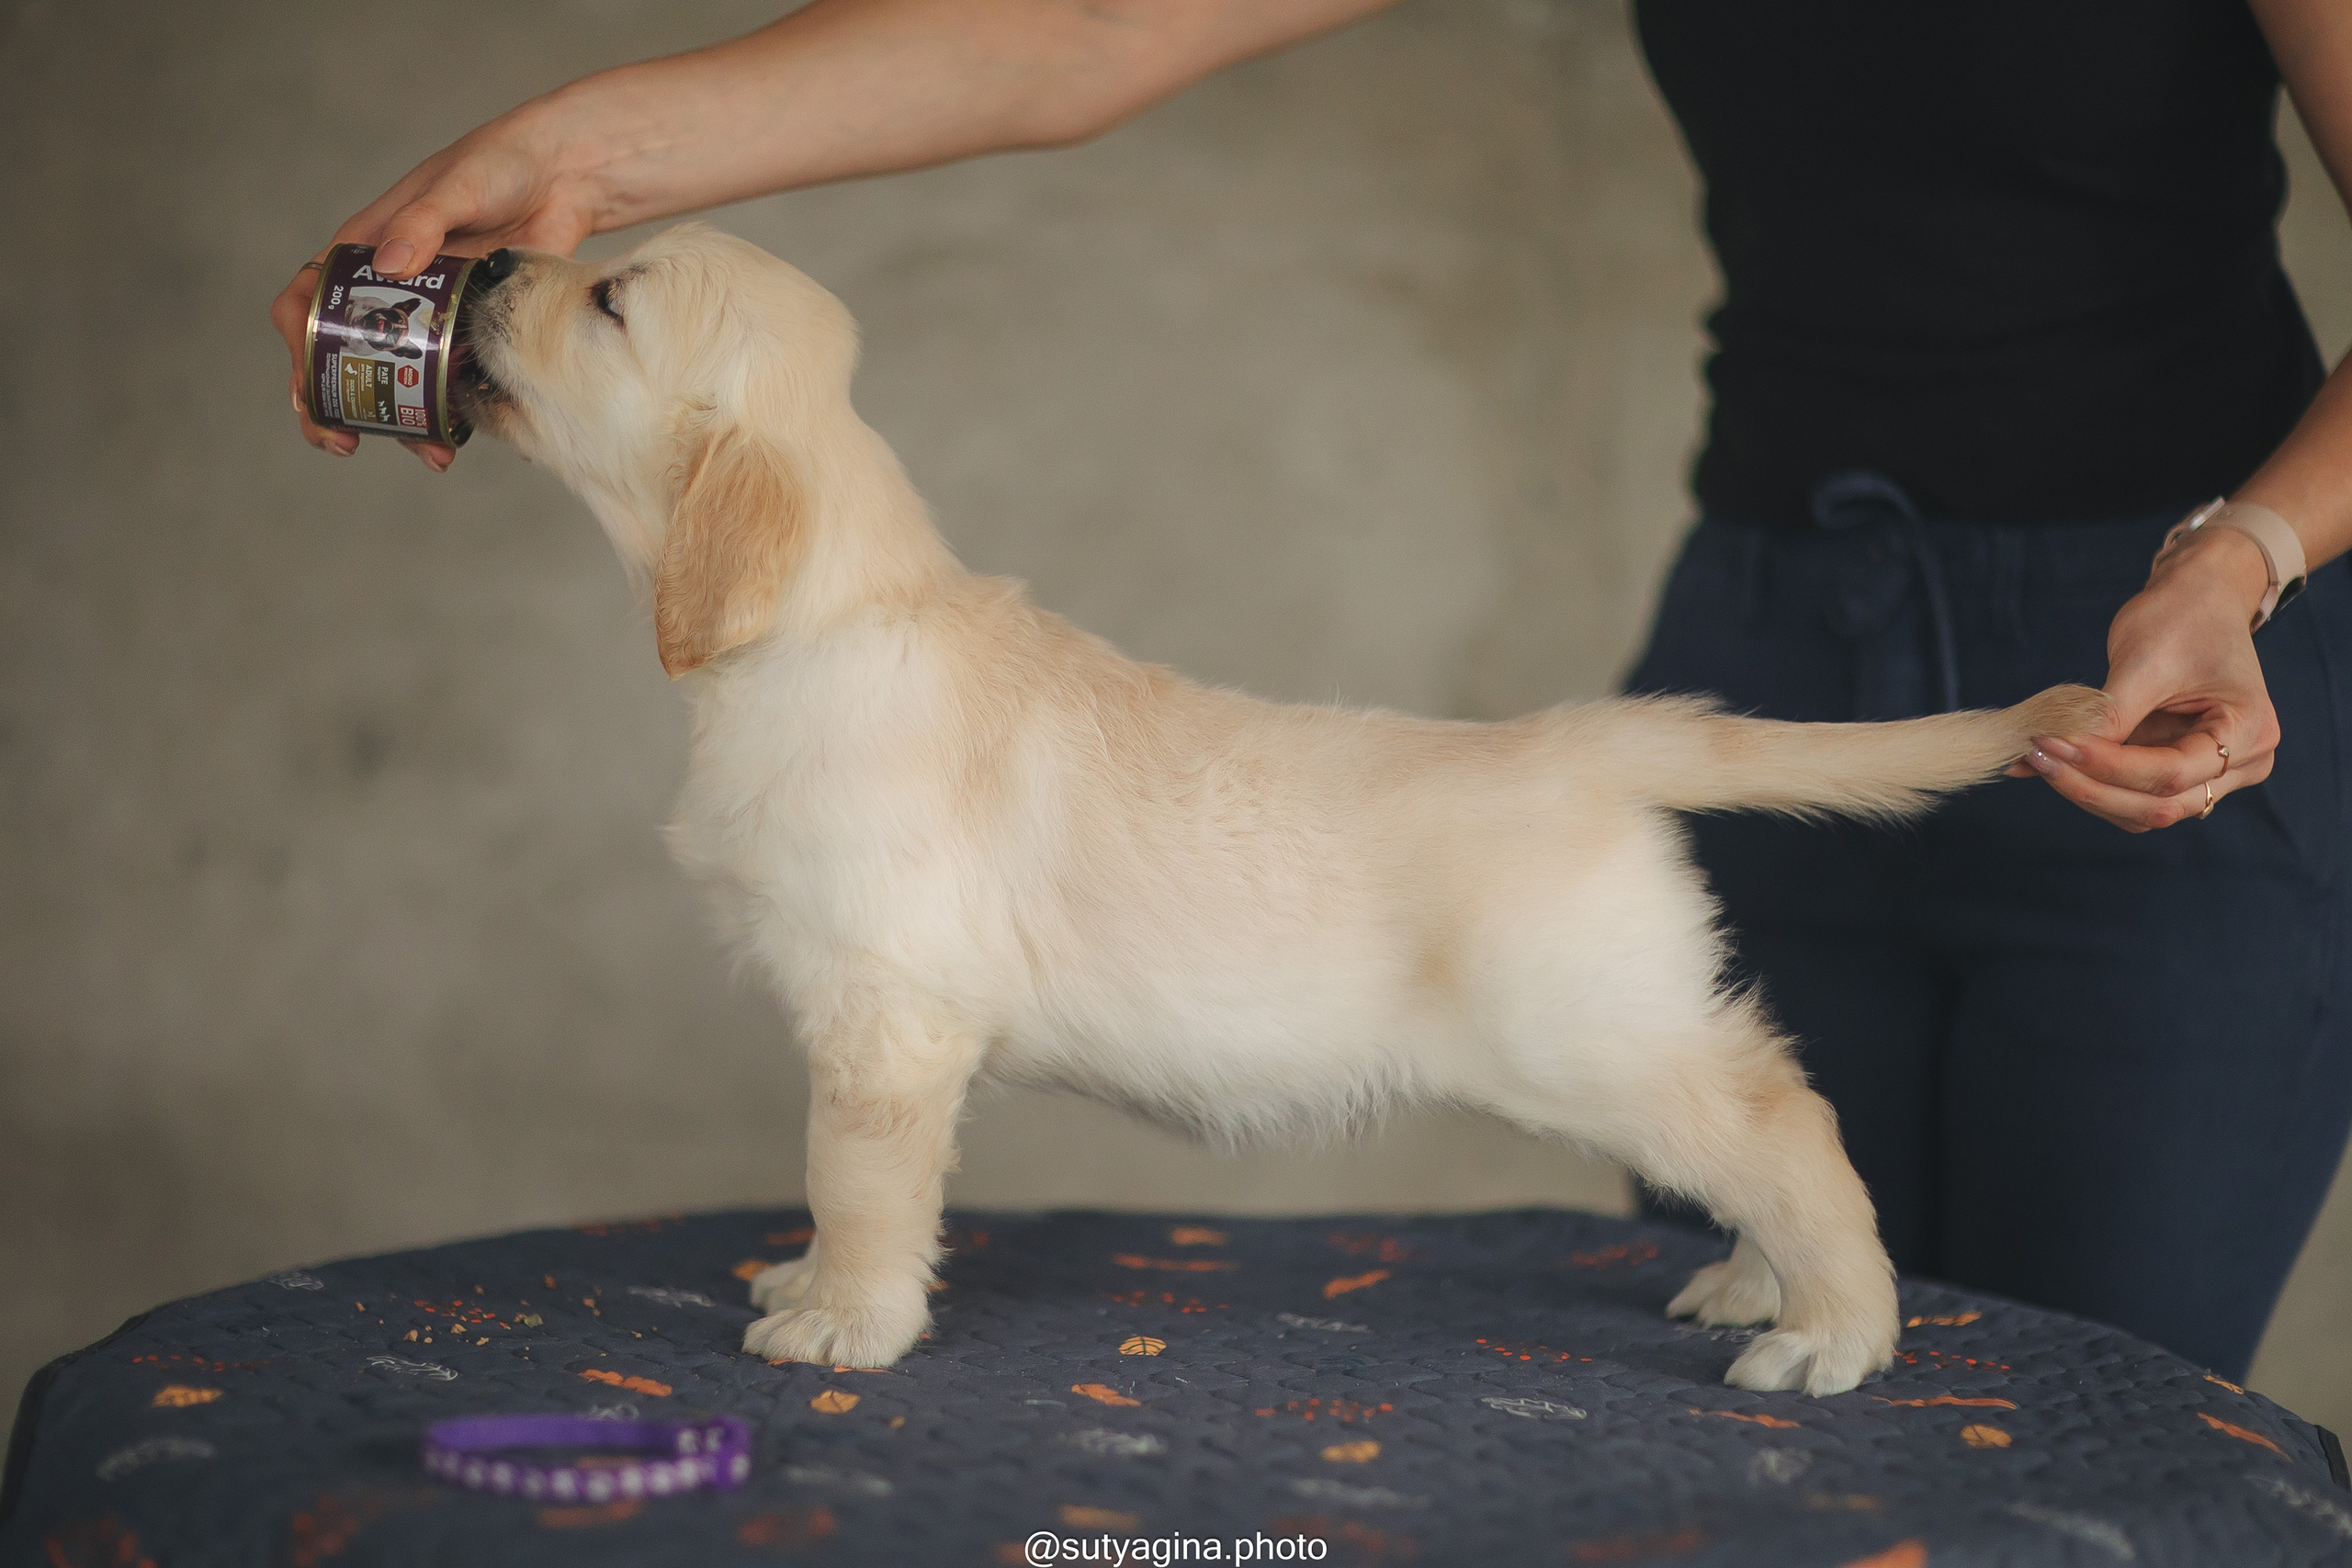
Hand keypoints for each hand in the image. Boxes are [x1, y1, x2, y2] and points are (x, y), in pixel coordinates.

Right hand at [269, 99, 601, 468]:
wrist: (564, 178)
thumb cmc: (498, 165)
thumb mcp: (458, 187)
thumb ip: (425, 220)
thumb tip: (390, 264)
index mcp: (364, 253)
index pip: (307, 303)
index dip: (298, 347)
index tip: (308, 386)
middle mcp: (388, 292)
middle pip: (341, 357)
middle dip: (336, 406)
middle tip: (347, 442)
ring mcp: (432, 318)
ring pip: (399, 380)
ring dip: (402, 422)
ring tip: (430, 455)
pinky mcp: (475, 334)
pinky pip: (453, 381)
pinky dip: (452, 414)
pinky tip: (465, 439)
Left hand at [2014, 527, 2277, 830]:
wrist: (2198, 597)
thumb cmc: (2184, 617)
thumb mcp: (2147, 661)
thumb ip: (2112, 714)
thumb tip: (2060, 752)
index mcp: (2250, 732)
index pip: (2170, 773)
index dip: (2106, 765)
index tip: (2052, 743)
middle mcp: (2241, 764)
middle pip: (2158, 805)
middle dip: (2090, 785)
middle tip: (2035, 754)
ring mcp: (2209, 773)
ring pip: (2139, 809)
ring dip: (2084, 790)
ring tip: (2034, 756)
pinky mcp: (2175, 770)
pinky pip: (2129, 793)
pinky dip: (2087, 782)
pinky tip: (2044, 761)